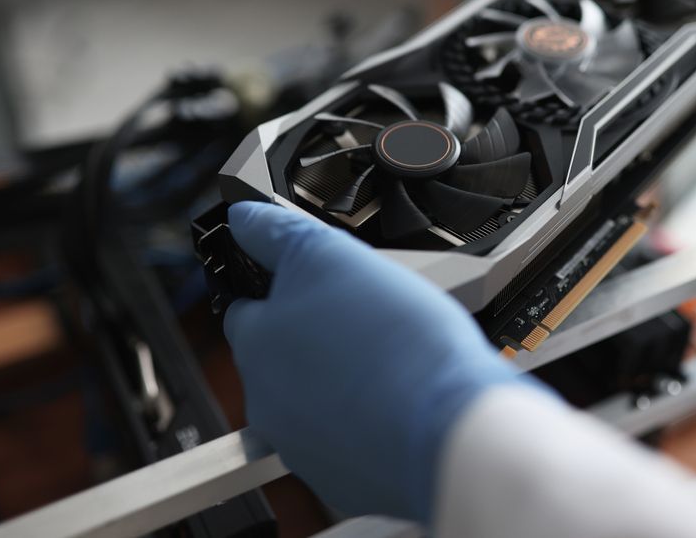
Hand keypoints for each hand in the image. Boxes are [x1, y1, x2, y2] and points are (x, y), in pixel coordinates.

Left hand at [223, 202, 531, 523]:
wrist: (452, 429)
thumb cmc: (398, 344)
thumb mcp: (329, 255)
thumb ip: (277, 234)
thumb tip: (242, 217)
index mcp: (256, 345)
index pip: (245, 308)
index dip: (278, 287)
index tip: (311, 281)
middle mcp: (266, 401)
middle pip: (280, 354)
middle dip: (314, 334)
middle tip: (364, 315)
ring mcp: (302, 446)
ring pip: (313, 397)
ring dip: (340, 375)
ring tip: (391, 356)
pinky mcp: (341, 478)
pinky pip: (346, 436)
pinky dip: (366, 417)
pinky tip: (400, 397)